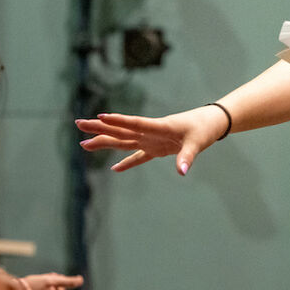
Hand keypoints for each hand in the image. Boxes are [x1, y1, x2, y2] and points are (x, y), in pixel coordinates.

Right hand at [76, 106, 226, 174]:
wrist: (210, 123)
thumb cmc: (203, 129)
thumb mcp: (198, 143)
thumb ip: (187, 157)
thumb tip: (181, 172)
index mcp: (159, 127)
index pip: (135, 124)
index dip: (118, 121)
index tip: (100, 116)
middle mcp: (150, 132)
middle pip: (120, 131)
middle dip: (99, 128)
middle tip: (79, 125)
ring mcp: (151, 140)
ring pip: (123, 141)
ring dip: (104, 141)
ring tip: (84, 144)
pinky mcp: (156, 148)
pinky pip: (137, 156)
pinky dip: (126, 163)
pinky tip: (113, 168)